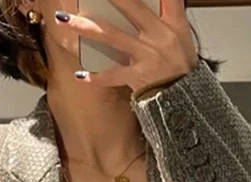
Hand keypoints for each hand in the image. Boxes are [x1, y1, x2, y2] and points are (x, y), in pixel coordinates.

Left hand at [54, 0, 197, 92]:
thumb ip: (170, 12)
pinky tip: (81, 75)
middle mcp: (159, 36)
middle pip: (130, 7)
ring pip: (111, 36)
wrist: (187, 102)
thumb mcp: (182, 37)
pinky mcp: (138, 77)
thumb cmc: (181, 68)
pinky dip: (97, 77)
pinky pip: (113, 75)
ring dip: (85, 27)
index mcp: (172, 23)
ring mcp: (147, 56)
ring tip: (64, 20)